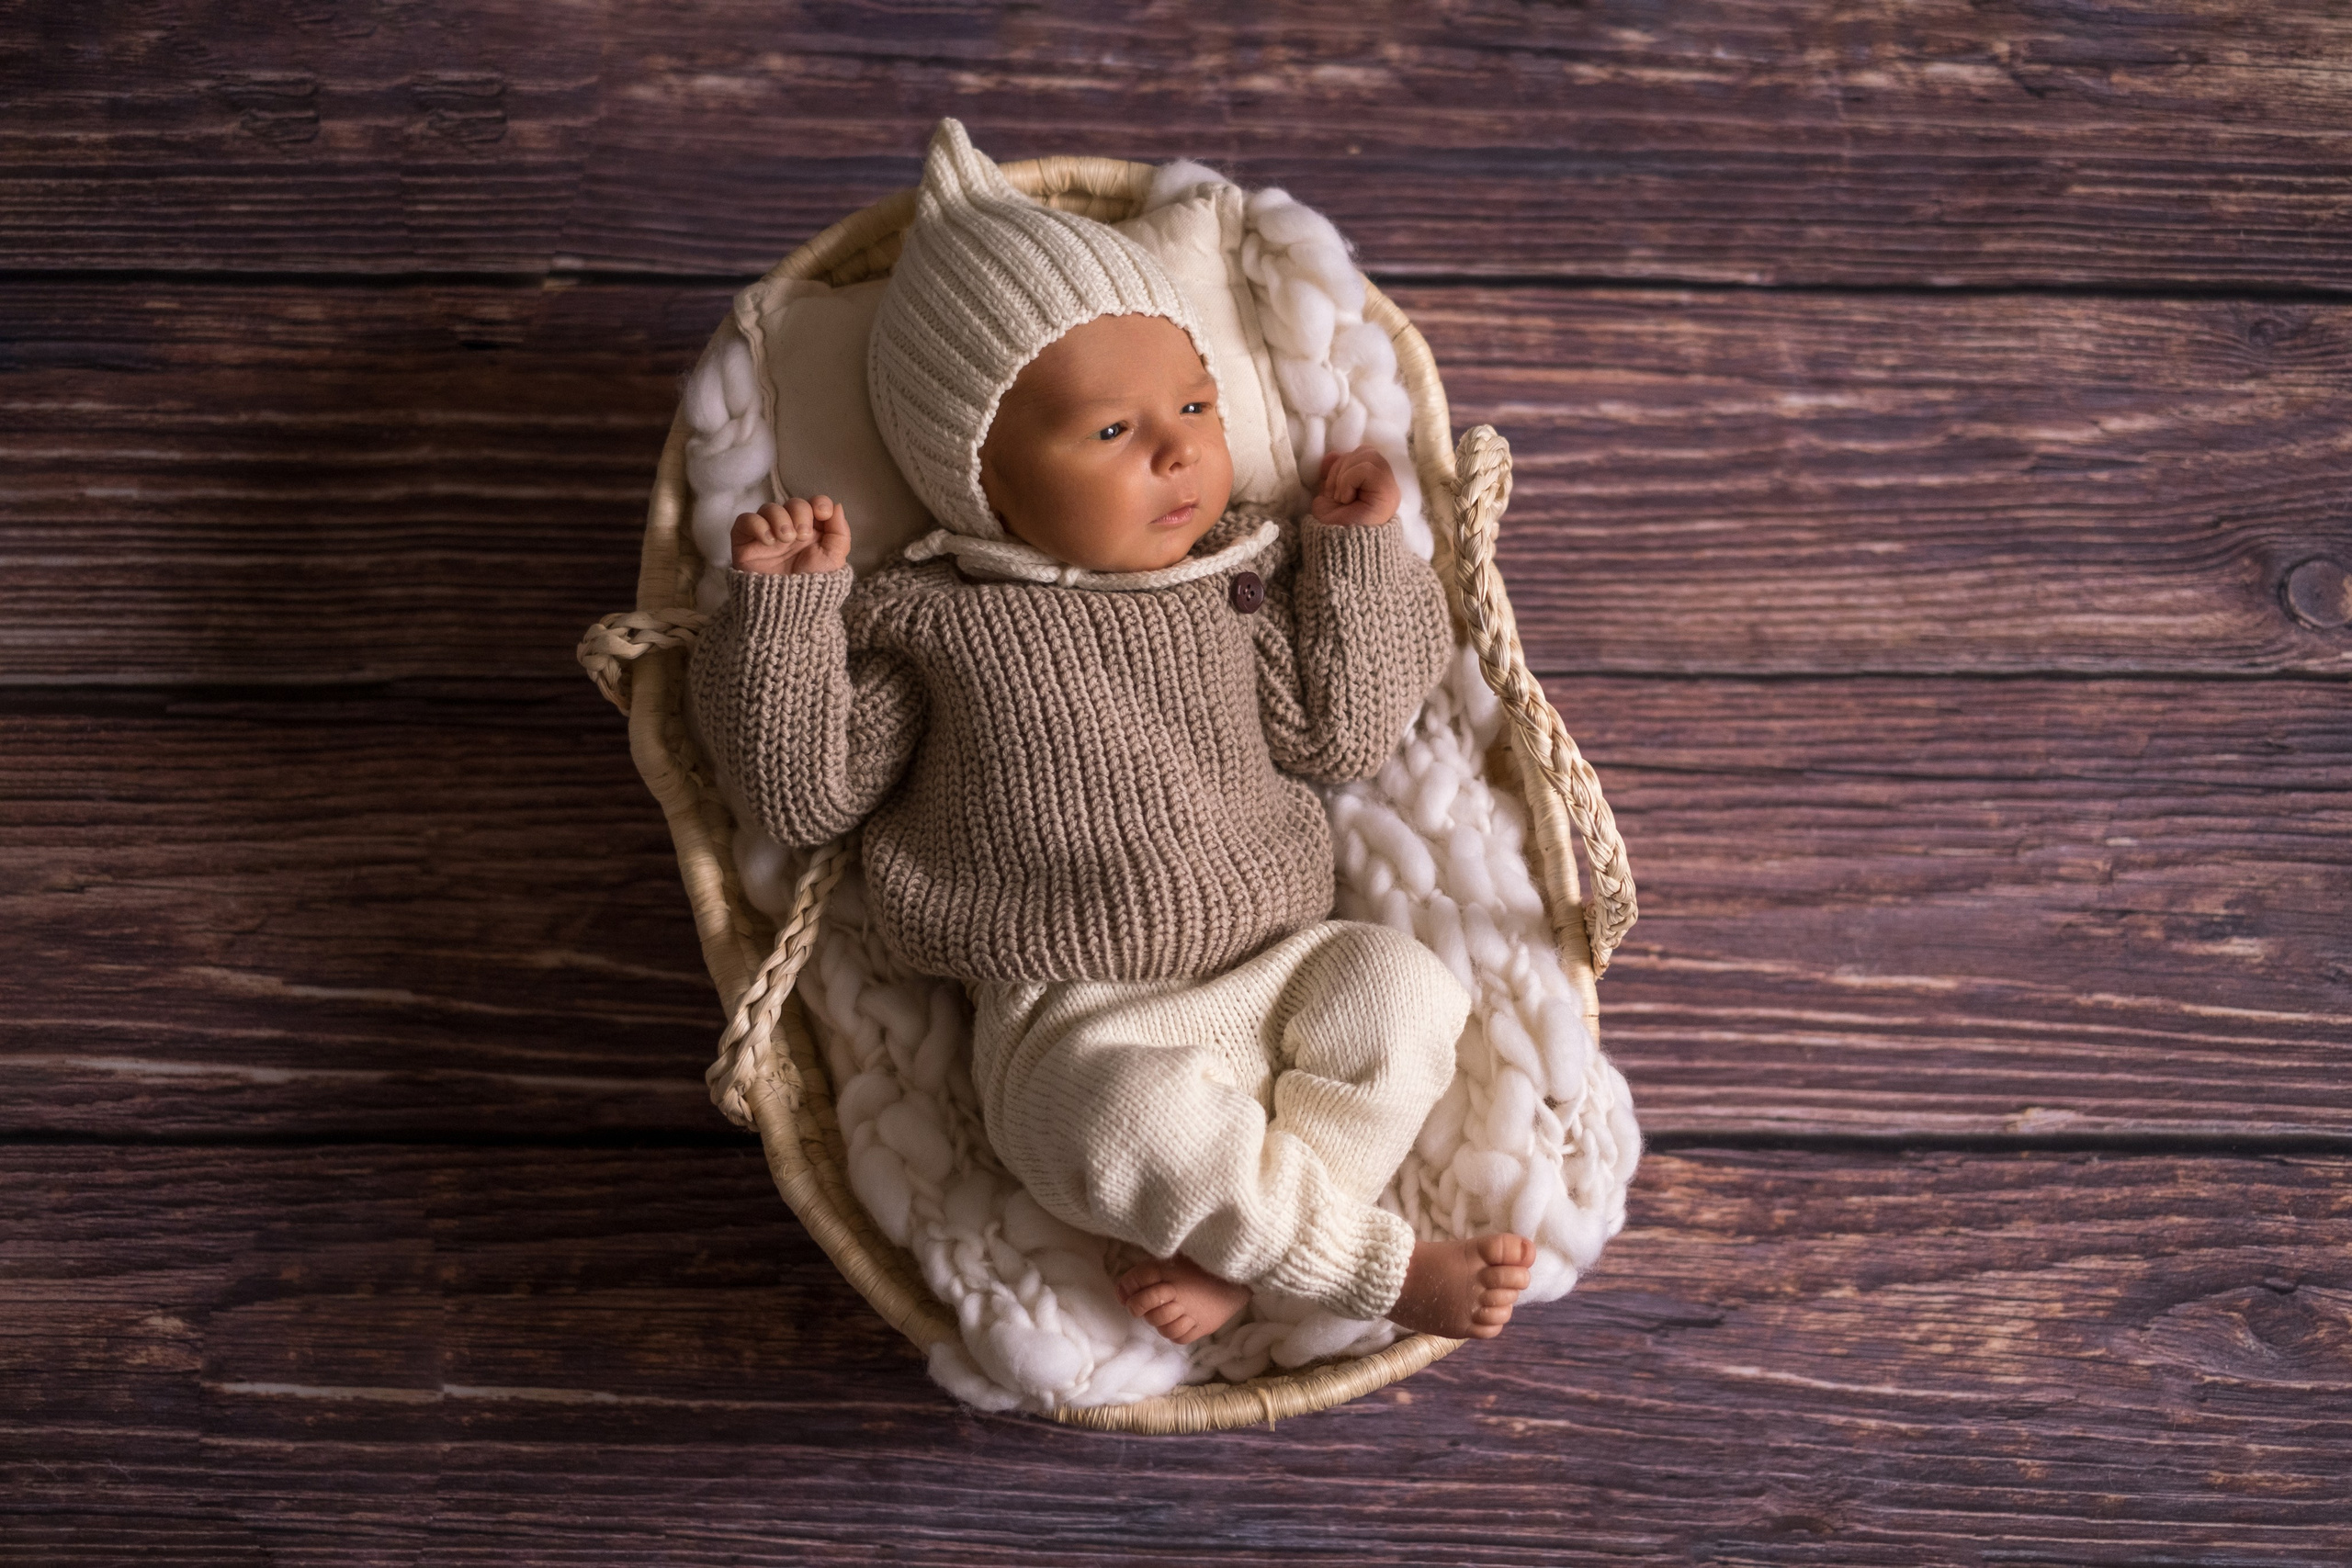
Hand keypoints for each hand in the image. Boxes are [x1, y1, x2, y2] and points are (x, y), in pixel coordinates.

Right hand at [731, 495, 850, 575]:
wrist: (788, 608)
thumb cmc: (813, 587)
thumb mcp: (834, 559)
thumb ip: (839, 531)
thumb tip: (836, 505)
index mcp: (812, 532)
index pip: (814, 504)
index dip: (819, 502)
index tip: (823, 514)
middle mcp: (790, 530)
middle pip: (793, 504)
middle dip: (800, 513)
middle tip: (801, 535)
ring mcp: (767, 534)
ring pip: (770, 508)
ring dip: (780, 519)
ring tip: (785, 539)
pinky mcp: (746, 541)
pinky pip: (746, 519)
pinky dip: (758, 524)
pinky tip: (768, 540)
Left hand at [1309, 446, 1399, 528]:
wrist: (1338, 551)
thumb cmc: (1334, 529)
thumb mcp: (1328, 497)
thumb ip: (1333, 475)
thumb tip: (1332, 454)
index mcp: (1374, 485)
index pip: (1362, 454)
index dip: (1341, 466)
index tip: (1332, 492)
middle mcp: (1386, 485)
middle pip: (1365, 451)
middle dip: (1342, 468)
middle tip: (1336, 495)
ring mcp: (1390, 488)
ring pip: (1367, 455)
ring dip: (1344, 475)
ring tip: (1342, 498)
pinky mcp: (1388, 492)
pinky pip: (1366, 468)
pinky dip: (1348, 480)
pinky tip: (1347, 499)